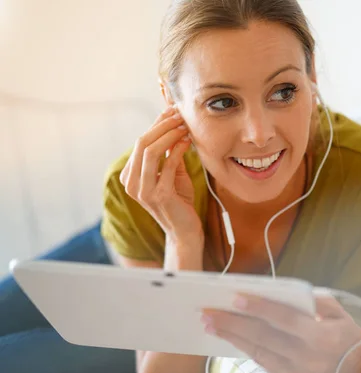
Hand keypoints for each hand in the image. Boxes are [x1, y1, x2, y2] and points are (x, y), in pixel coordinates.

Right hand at [120, 106, 201, 239]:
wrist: (184, 230)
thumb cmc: (179, 201)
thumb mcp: (171, 173)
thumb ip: (168, 154)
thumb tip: (172, 125)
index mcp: (130, 176)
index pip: (140, 143)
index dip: (156, 125)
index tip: (171, 111)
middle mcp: (131, 183)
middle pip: (142, 144)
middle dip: (162, 126)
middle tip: (179, 115)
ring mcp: (143, 191)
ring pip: (151, 152)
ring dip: (169, 135)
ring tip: (184, 126)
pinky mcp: (159, 195)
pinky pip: (168, 165)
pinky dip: (178, 150)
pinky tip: (187, 142)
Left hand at [202, 294, 360, 372]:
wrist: (360, 365)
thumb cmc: (345, 330)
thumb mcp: (336, 308)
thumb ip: (310, 300)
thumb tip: (276, 294)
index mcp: (321, 337)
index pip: (283, 319)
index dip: (258, 308)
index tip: (234, 297)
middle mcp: (308, 359)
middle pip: (264, 338)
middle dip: (233, 324)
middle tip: (208, 313)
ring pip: (258, 353)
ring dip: (232, 338)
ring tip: (211, 325)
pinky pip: (264, 364)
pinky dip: (245, 349)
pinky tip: (231, 338)